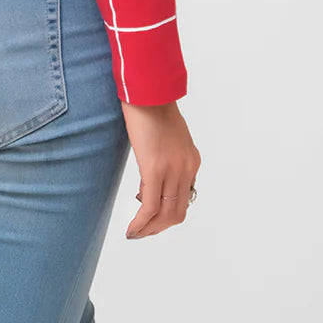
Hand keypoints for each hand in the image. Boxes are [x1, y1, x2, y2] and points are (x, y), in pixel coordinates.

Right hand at [120, 100, 200, 238]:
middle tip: (141, 231)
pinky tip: (131, 229)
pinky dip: (141, 223)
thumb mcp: (167, 135)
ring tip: (134, 233)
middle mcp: (187, 169)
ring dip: (149, 229)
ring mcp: (172, 170)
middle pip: (177, 213)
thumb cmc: (151, 105)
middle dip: (159, 227)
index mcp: (191, 160)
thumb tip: (152, 172)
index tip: (148, 214)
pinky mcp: (154, 169)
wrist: (147, 89)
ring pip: (165, 215)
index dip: (166, 213)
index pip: (184, 198)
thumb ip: (166, 155)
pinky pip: (150, 207)